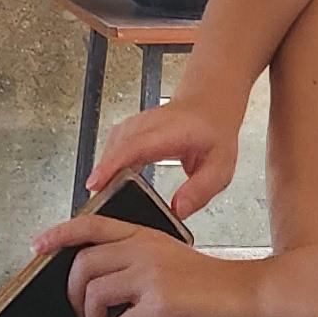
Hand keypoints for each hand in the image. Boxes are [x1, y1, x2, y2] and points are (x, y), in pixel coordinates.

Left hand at [49, 218, 275, 316]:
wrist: (255, 297)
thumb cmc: (216, 288)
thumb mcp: (173, 261)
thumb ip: (140, 265)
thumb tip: (105, 288)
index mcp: (146, 237)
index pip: (92, 225)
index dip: (60, 234)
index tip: (37, 246)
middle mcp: (145, 250)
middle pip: (83, 266)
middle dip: (76, 296)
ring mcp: (153, 275)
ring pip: (96, 297)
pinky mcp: (162, 303)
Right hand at [82, 90, 240, 221]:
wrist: (209, 106)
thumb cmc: (213, 134)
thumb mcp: (220, 168)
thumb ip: (200, 191)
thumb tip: (177, 210)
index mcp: (172, 132)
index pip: (136, 145)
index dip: (113, 164)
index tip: (97, 183)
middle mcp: (149, 124)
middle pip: (116, 147)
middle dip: (103, 175)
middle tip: (97, 203)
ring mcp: (136, 125)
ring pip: (111, 146)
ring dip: (103, 171)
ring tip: (102, 197)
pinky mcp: (129, 130)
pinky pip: (112, 147)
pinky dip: (107, 165)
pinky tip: (108, 183)